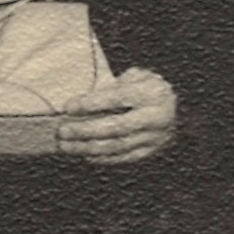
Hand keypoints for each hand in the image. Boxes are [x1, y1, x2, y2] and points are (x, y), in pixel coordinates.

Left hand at [57, 66, 176, 165]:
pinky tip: (84, 154)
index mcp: (151, 92)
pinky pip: (124, 157)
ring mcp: (156, 136)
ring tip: (66, 145)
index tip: (68, 107)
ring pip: (118, 146)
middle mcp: (157, 116)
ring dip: (88, 147)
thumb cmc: (141, 87)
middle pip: (117, 127)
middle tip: (62, 131)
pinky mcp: (152, 150)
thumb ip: (111, 84)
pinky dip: (102, 157)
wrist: (171, 105)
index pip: (118, 98)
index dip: (91, 103)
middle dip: (86, 130)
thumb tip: (79, 98)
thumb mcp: (132, 76)